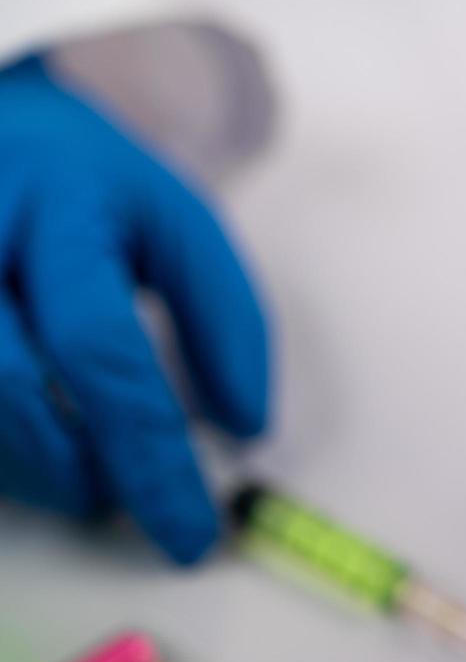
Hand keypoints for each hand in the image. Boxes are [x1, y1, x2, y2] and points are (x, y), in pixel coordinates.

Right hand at [0, 55, 268, 562]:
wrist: (0, 131)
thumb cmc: (96, 192)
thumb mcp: (185, 231)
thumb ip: (227, 325)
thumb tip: (245, 429)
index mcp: (60, 205)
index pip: (100, 347)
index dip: (148, 454)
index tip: (193, 530)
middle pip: (2, 382)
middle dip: (71, 467)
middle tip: (123, 503)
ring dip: (26, 470)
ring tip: (84, 478)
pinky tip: (35, 453)